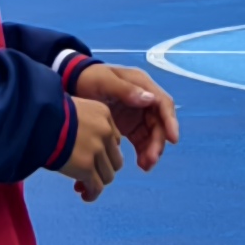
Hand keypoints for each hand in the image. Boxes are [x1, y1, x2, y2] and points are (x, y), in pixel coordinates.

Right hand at [56, 95, 128, 198]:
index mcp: (104, 114)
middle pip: (115, 160)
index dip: (104, 152)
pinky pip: (96, 187)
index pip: (115, 140)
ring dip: (96, 182)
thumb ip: (86, 122)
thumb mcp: (76, 108)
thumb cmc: (50, 112)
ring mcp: (97, 151)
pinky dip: (92, 194)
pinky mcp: (87, 168)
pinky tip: (84, 195)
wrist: (40, 120)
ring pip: (108, 175)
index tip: (92, 158)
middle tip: (88, 173)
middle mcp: (106, 132)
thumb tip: (82, 139)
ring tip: (82, 186)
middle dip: (103, 169)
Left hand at [73, 62, 177, 176]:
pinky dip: (143, 153)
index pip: (162, 103)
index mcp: (141, 85)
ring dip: (152, 150)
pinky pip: (142, 141)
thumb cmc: (89, 78)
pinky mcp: (130, 126)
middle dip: (157, 142)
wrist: (72, 83)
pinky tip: (141, 165)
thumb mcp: (105, 82)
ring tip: (145, 166)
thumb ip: (126, 90)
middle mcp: (144, 100)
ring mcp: (138, 114)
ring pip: (152, 135)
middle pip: (159, 123)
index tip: (172, 139)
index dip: (170, 121)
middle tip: (151, 160)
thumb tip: (150, 99)